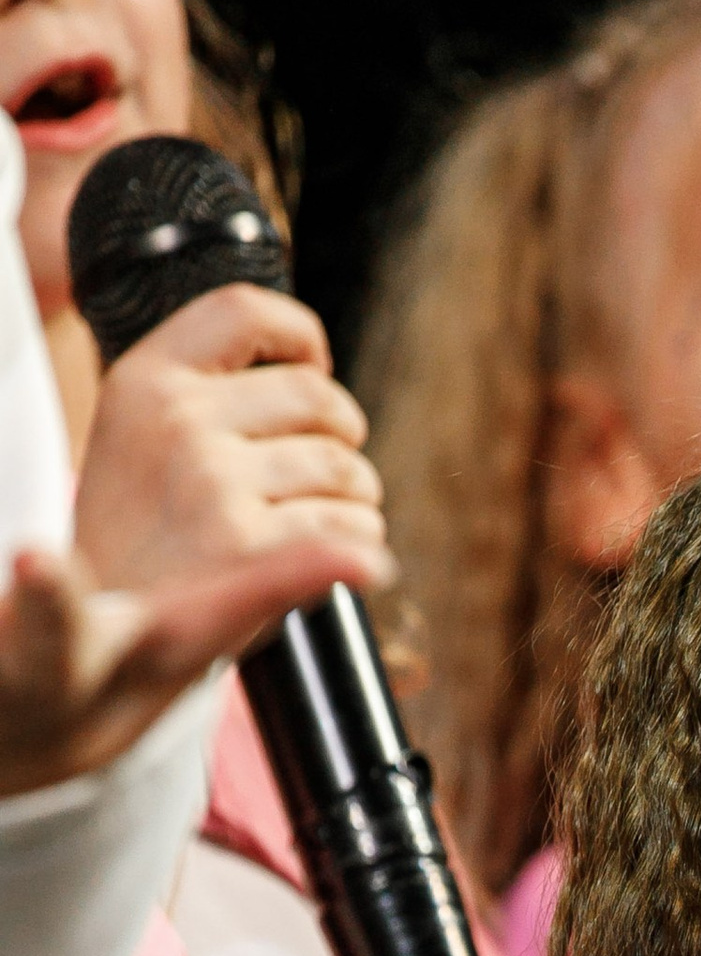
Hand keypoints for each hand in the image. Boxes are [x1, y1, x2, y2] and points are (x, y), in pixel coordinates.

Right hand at [1, 286, 388, 795]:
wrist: (87, 646)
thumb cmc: (136, 539)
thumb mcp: (139, 438)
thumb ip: (206, 391)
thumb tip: (313, 360)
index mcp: (143, 382)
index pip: (245, 309)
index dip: (300, 334)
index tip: (314, 363)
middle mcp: (177, 424)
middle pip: (320, 396)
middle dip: (339, 434)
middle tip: (312, 473)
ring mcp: (214, 486)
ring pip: (348, 469)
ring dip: (352, 497)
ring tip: (305, 525)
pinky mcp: (252, 553)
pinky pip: (355, 532)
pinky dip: (359, 550)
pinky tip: (320, 563)